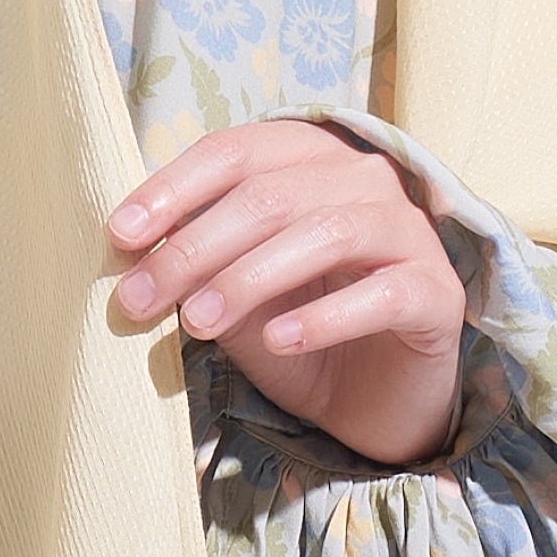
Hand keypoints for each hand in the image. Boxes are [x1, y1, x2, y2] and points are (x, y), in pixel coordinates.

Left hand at [107, 120, 465, 467]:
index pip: (236, 152)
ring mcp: (409, 233)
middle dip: (195, 247)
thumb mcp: (228, 297)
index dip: (174, 188)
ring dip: (249, 277)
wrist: (367, 404)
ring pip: (327, 231)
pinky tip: (278, 339)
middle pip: (271, 193)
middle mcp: (365, 181)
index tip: (119, 233)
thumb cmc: (292, 334)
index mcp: (310, 162)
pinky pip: (384, 292)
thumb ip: (193, 265)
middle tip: (138, 298)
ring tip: (197, 323)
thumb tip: (128, 247)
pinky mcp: (438, 293)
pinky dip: (325, 315)